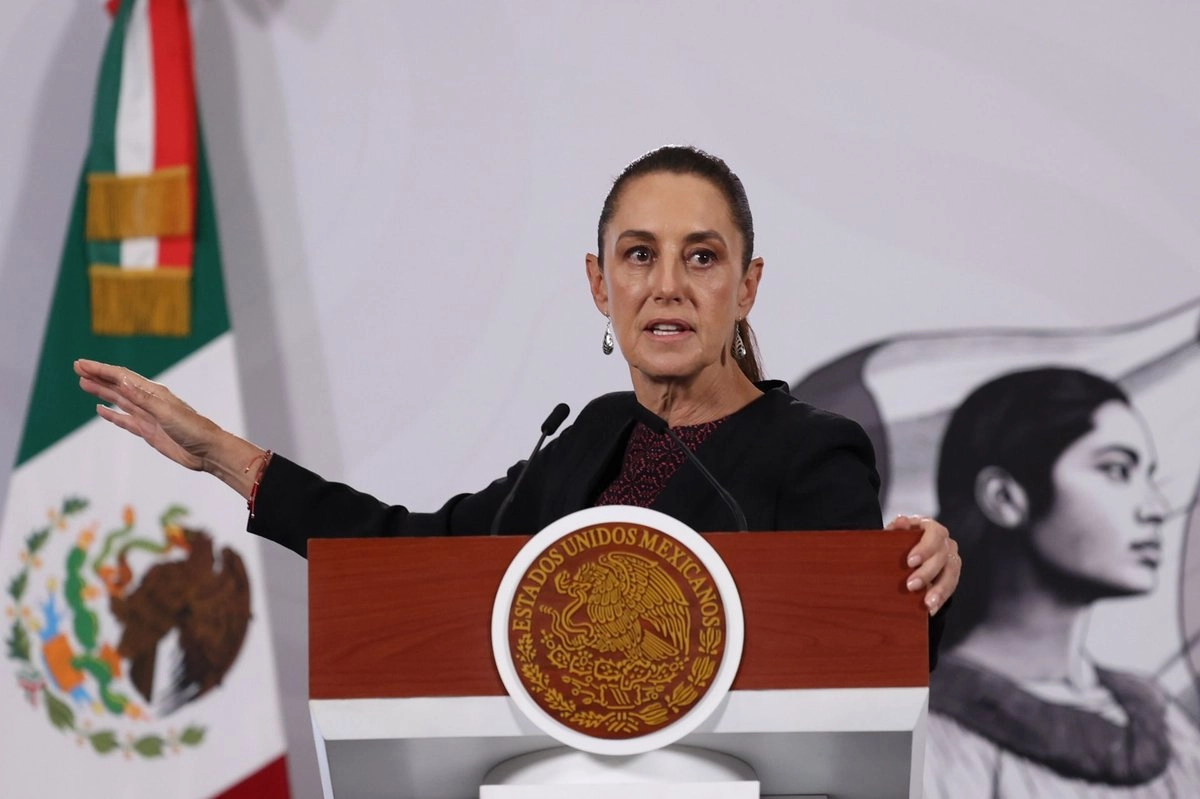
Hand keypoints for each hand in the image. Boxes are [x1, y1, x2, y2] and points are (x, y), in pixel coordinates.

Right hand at [74, 359, 219, 470]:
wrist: (207, 451)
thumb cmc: (193, 429)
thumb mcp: (166, 413)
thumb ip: (144, 399)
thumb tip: (123, 382)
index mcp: (154, 393)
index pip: (122, 377)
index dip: (101, 370)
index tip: (81, 364)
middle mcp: (149, 402)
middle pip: (118, 386)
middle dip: (98, 376)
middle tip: (77, 368)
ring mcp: (148, 417)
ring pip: (119, 400)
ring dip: (102, 392)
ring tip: (83, 384)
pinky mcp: (148, 431)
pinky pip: (125, 420)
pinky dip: (112, 414)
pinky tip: (101, 410)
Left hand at [888, 514, 960, 615]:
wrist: (906, 555)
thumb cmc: (899, 542)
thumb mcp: (895, 534)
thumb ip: (897, 529)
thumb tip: (901, 521)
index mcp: (931, 528)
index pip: (934, 534)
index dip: (925, 548)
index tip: (910, 562)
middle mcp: (945, 542)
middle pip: (942, 556)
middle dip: (927, 572)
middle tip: (910, 585)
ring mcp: (951, 558)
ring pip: (951, 574)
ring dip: (939, 590)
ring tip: (927, 603)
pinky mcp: (952, 575)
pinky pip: (951, 587)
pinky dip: (941, 599)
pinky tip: (931, 609)